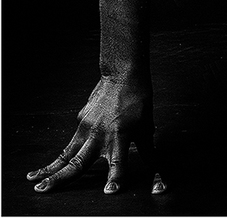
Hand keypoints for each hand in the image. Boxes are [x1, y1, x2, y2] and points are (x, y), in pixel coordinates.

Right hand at [26, 75, 165, 194]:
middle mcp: (100, 135)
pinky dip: (61, 155)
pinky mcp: (81, 120)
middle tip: (43, 190)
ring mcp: (87, 128)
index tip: (110, 191)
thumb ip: (147, 149)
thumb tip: (155, 167)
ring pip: (66, 153)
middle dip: (61, 179)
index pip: (118, 162)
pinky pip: (72, 141)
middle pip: (78, 162)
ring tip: (33, 179)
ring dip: (50, 168)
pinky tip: (51, 165)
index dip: (115, 178)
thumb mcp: (146, 125)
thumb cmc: (137, 99)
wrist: (123, 74)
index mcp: (120, 136)